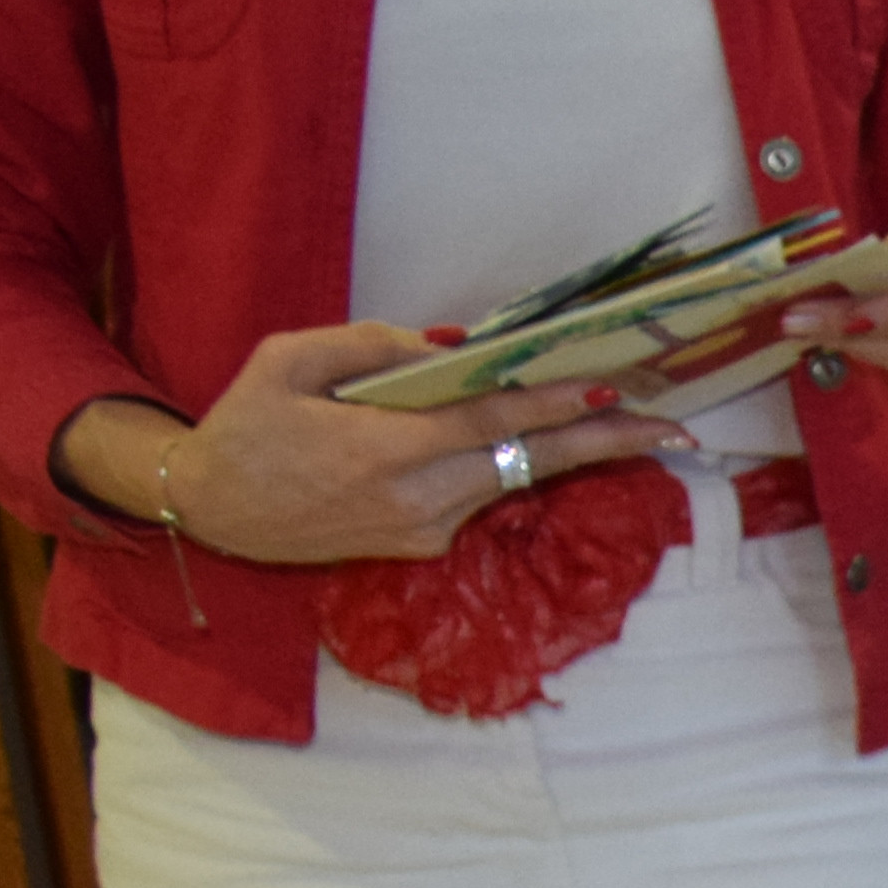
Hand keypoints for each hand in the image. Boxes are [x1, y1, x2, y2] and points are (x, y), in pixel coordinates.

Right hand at [52, 327, 673, 565]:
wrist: (211, 509)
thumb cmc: (245, 424)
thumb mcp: (289, 361)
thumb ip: (369, 347)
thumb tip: (449, 344)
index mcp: (386, 451)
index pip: (491, 424)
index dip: (556, 406)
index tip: (611, 388)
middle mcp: (419, 499)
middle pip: (529, 464)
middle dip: (605, 443)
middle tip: (676, 429)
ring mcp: (426, 528)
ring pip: (513, 481)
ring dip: (570, 453)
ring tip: (633, 424)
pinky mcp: (424, 544)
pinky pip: (483, 494)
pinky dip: (516, 466)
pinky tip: (550, 442)